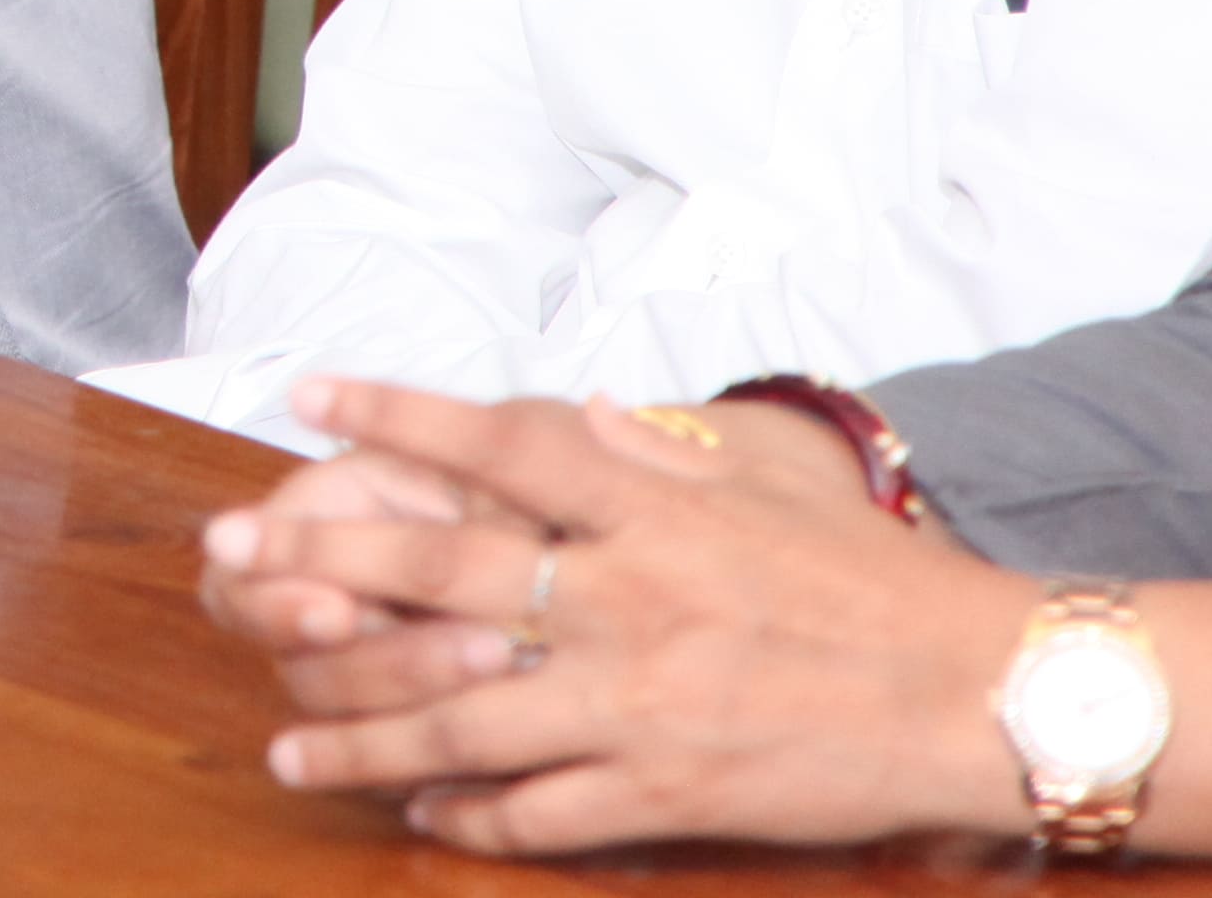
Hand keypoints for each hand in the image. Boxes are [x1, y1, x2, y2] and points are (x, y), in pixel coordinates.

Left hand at [196, 376, 1033, 857]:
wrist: (982, 693)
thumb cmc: (877, 581)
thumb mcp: (766, 485)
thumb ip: (660, 452)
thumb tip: (579, 411)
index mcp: (650, 507)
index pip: (495, 444)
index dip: (395, 418)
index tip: (308, 398)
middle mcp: (626, 596)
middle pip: (437, 574)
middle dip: (319, 565)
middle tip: (228, 561)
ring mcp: (637, 700)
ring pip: (459, 713)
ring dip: (358, 730)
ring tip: (283, 744)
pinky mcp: (666, 790)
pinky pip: (537, 811)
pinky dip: (467, 813)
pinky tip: (415, 809)